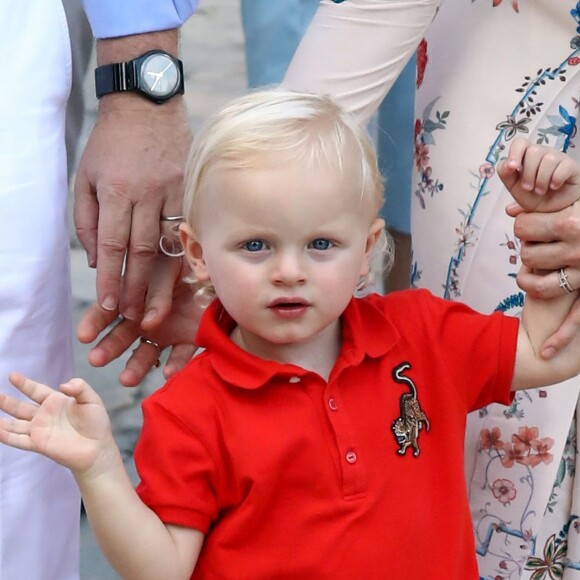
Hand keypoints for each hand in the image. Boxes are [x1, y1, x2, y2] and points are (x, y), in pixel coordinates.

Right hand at [0, 374, 112, 473]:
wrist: (97, 449)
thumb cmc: (96, 424)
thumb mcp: (91, 400)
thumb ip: (80, 387)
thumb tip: (62, 384)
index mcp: (56, 401)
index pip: (36, 390)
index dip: (24, 384)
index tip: (12, 375)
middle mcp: (44, 415)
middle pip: (19, 407)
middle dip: (5, 401)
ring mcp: (39, 430)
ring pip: (14, 423)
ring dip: (1, 419)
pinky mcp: (38, 444)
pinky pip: (17, 439)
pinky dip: (5, 435)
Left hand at [74, 98, 191, 320]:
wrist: (147, 107)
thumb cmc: (112, 144)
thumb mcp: (86, 177)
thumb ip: (88, 220)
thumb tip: (98, 260)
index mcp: (117, 189)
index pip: (113, 244)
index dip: (110, 278)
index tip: (107, 305)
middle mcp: (148, 194)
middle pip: (143, 251)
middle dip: (136, 289)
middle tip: (132, 319)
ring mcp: (175, 193)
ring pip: (171, 246)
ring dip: (162, 282)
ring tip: (155, 310)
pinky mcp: (193, 192)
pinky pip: (189, 232)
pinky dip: (184, 259)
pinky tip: (182, 282)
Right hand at [78, 260, 204, 386]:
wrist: (219, 267)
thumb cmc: (187, 261)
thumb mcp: (168, 267)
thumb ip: (156, 291)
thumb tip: (147, 322)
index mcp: (134, 295)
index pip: (108, 309)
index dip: (94, 323)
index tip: (83, 337)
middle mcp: (145, 317)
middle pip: (122, 336)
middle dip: (108, 349)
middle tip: (96, 360)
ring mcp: (167, 330)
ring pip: (147, 353)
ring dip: (136, 367)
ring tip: (126, 380)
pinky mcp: (189, 338)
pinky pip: (181, 355)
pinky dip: (175, 365)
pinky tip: (168, 373)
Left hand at [500, 137, 579, 213]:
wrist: (553, 208)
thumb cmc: (533, 195)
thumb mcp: (514, 187)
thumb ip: (506, 174)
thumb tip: (505, 165)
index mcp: (525, 156)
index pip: (520, 143)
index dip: (515, 153)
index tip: (513, 167)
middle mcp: (542, 153)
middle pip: (533, 151)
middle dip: (528, 174)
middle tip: (529, 188)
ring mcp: (557, 157)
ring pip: (548, 159)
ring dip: (541, 179)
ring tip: (541, 190)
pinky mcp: (571, 165)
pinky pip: (563, 166)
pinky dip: (556, 180)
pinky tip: (554, 186)